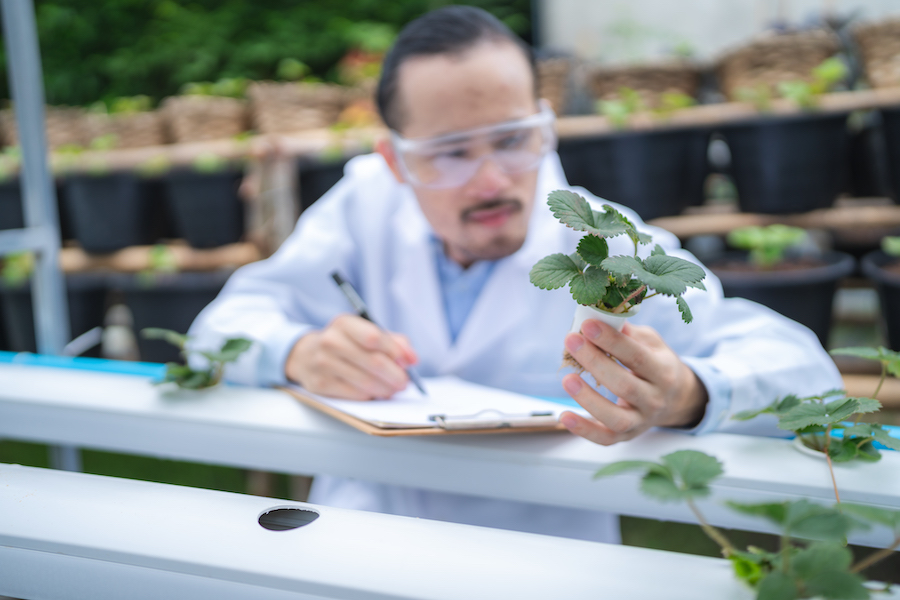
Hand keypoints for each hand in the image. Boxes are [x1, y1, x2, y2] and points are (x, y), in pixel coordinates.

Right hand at [285, 314, 417, 399]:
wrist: (305, 355)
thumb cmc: (344, 343)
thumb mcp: (364, 332)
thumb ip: (392, 341)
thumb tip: (412, 359)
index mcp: (343, 323)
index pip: (374, 337)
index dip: (396, 351)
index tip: (409, 362)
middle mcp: (330, 341)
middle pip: (373, 362)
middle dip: (396, 375)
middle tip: (405, 382)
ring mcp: (323, 364)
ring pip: (366, 382)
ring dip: (386, 389)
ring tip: (394, 389)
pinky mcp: (320, 385)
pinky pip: (355, 394)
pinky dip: (371, 396)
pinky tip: (376, 393)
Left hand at [559, 319, 707, 444]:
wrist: (677, 399)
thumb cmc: (656, 363)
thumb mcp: (651, 343)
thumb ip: (628, 333)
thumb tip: (599, 318)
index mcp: (664, 371)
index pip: (636, 356)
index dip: (611, 340)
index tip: (587, 325)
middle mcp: (655, 399)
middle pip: (624, 385)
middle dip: (595, 362)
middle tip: (571, 341)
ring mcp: (641, 421)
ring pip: (615, 417)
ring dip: (589, 399)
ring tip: (567, 378)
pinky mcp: (626, 436)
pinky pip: (605, 438)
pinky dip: (584, 430)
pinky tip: (564, 416)